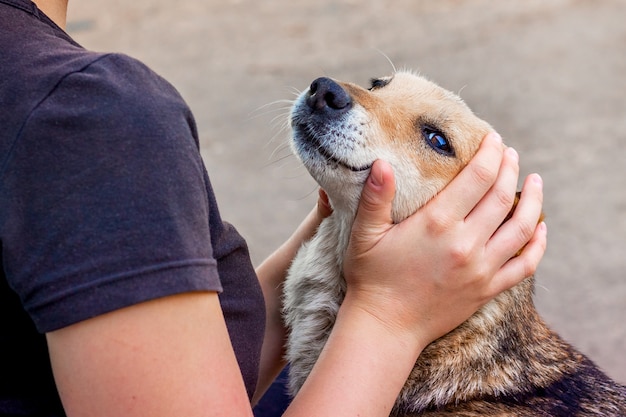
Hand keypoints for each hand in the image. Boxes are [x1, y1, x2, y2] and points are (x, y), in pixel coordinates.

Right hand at [342, 132, 546, 349]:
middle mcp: (465, 244)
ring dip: (533, 201)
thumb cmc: (372, 279)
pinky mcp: (487, 290)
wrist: (386, 328)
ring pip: (521, 227)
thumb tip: (382, 163)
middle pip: (502, 196)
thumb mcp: (364, 235)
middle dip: (510, 168)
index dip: (490, 154)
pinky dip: (538, 245)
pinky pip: (525, 266)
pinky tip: (541, 229)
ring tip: (536, 182)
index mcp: (437, 224)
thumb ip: (375, 198)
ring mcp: (481, 269)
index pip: (476, 178)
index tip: (495, 139)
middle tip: (512, 153)